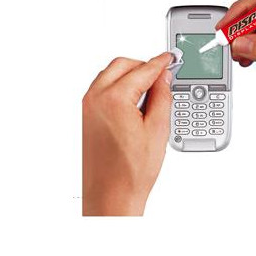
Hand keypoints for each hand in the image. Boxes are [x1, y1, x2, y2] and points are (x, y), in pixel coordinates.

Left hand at [82, 52, 176, 215]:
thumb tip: (163, 79)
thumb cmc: (130, 172)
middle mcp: (95, 99)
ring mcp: (87, 108)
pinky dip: (119, 88)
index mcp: (113, 99)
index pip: (143, 70)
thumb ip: (162, 97)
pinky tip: (135, 102)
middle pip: (122, 65)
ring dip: (130, 76)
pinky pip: (102, 90)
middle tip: (162, 75)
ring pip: (110, 75)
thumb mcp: (158, 130)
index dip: (161, 63)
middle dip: (143, 66)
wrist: (110, 196)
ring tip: (151, 91)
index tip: (170, 59)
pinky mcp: (85, 117)